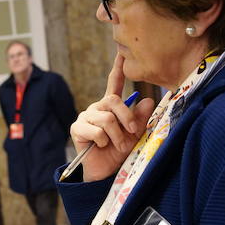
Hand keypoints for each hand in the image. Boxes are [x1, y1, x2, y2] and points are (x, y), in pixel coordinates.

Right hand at [69, 54, 155, 180]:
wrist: (104, 171)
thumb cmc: (118, 152)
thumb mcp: (134, 134)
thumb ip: (140, 118)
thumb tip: (147, 101)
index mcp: (110, 106)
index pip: (114, 83)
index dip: (117, 68)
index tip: (121, 53)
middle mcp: (96, 108)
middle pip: (113, 101)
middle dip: (127, 118)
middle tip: (132, 133)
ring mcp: (85, 117)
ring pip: (106, 118)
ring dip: (117, 136)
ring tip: (117, 146)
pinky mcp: (77, 128)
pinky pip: (96, 131)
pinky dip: (103, 141)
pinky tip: (100, 146)